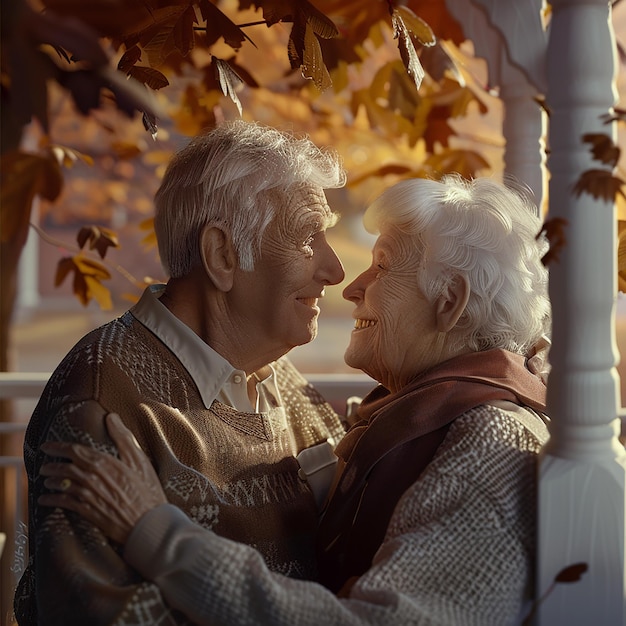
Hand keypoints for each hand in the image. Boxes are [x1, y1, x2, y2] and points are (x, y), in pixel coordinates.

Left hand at [38, 412, 166, 544]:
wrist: (148, 522)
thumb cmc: (147, 489)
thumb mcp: (140, 459)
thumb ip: (124, 437)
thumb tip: (111, 417)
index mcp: (103, 462)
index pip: (75, 450)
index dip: (58, 447)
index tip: (46, 446)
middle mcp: (91, 477)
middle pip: (64, 467)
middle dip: (51, 465)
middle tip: (44, 464)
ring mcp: (87, 495)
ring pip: (61, 484)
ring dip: (50, 481)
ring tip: (45, 479)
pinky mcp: (87, 511)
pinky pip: (63, 503)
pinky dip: (51, 500)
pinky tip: (45, 500)